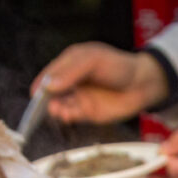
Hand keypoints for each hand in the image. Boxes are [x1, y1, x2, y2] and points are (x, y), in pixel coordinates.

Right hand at [33, 42, 167, 123]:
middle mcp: (70, 82)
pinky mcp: (87, 113)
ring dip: (54, 109)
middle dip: (44, 100)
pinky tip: (66, 115)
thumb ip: (71, 71)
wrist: (142, 84)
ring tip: (57, 110)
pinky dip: (66, 116)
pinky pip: (71, 116)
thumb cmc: (119, 66)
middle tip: (43, 106)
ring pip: (59, 105)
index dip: (40, 84)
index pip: (48, 75)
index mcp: (68, 64)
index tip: (36, 94)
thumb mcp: (93, 60)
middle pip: (50, 92)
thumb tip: (49, 86)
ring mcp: (78, 98)